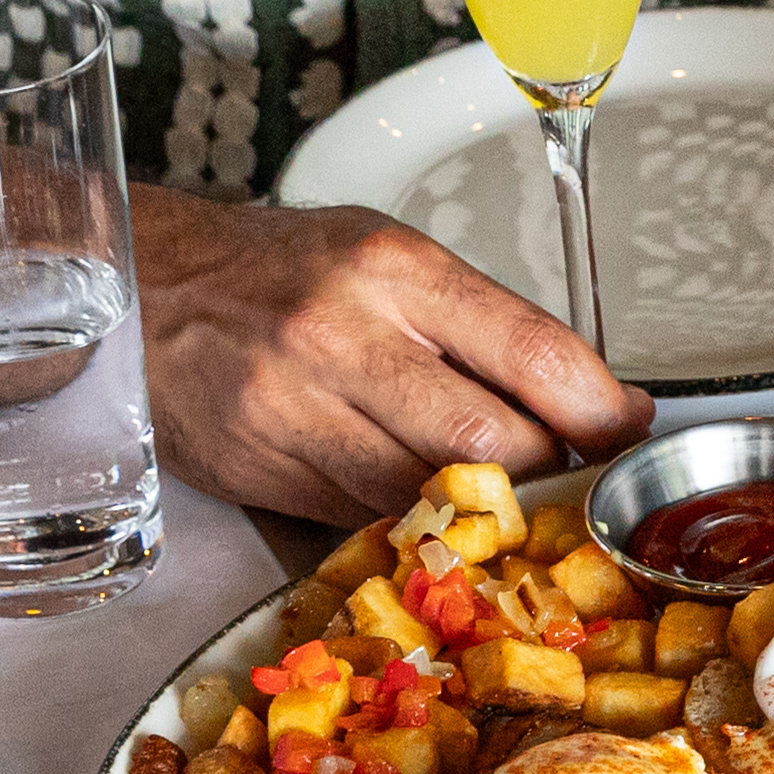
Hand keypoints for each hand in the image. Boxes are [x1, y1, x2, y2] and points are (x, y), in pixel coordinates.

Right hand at [135, 195, 651, 523]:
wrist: (143, 288)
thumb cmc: (278, 271)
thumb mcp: (386, 258)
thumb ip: (488, 325)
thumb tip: (601, 398)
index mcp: (391, 269)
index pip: (533, 352)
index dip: (601, 409)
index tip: (630, 429)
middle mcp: (343, 335)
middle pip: (494, 438)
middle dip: (545, 464)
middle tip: (560, 463)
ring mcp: (298, 408)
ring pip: (433, 491)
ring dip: (481, 502)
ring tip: (490, 482)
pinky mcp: (267, 467)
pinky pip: (369, 515)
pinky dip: (409, 514)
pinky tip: (414, 491)